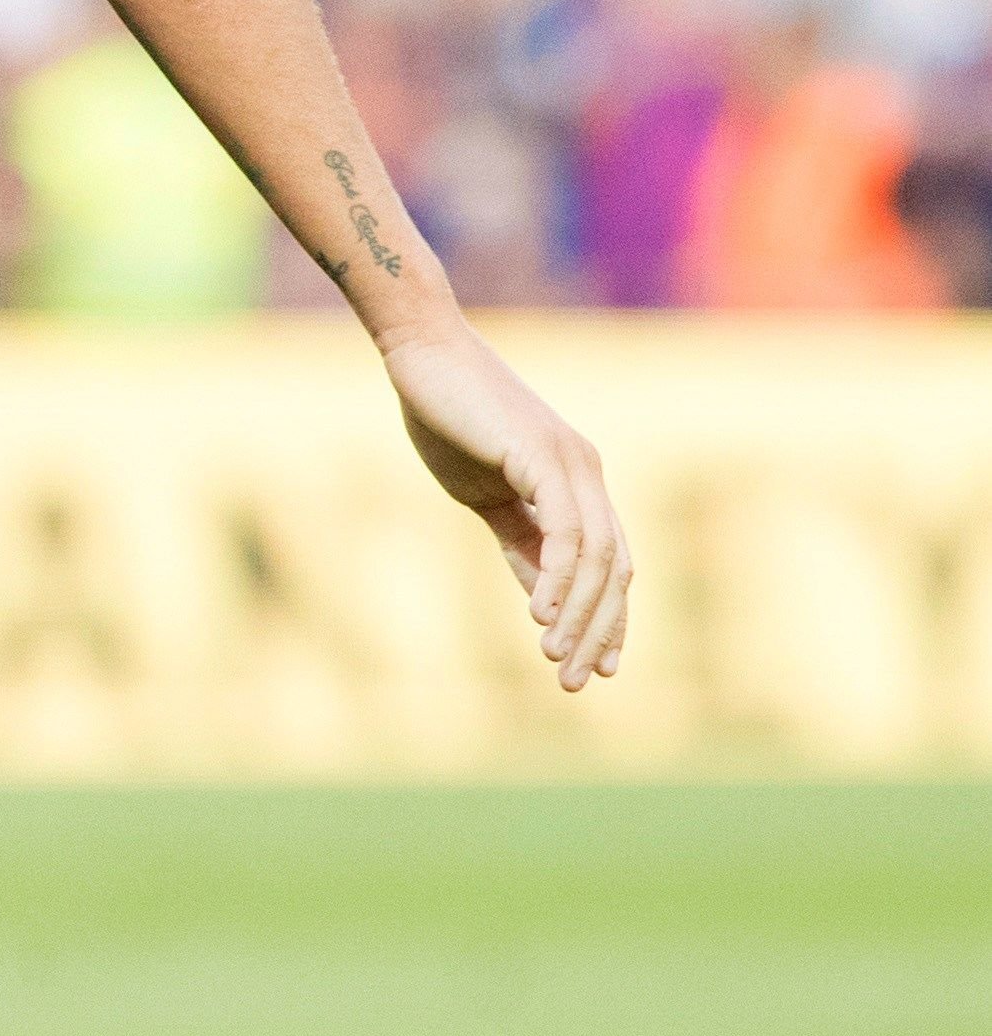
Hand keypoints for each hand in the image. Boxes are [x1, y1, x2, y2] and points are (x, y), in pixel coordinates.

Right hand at [382, 314, 630, 691]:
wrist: (420, 354)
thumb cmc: (446, 416)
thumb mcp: (485, 492)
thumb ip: (519, 538)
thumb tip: (542, 594)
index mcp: (576, 482)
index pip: (610, 565)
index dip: (608, 619)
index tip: (598, 667)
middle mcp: (587, 474)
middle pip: (614, 572)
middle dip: (598, 631)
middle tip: (575, 681)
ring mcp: (572, 465)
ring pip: (596, 560)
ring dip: (579, 616)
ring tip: (553, 658)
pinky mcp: (545, 459)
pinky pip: (565, 533)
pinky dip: (557, 578)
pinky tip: (537, 614)